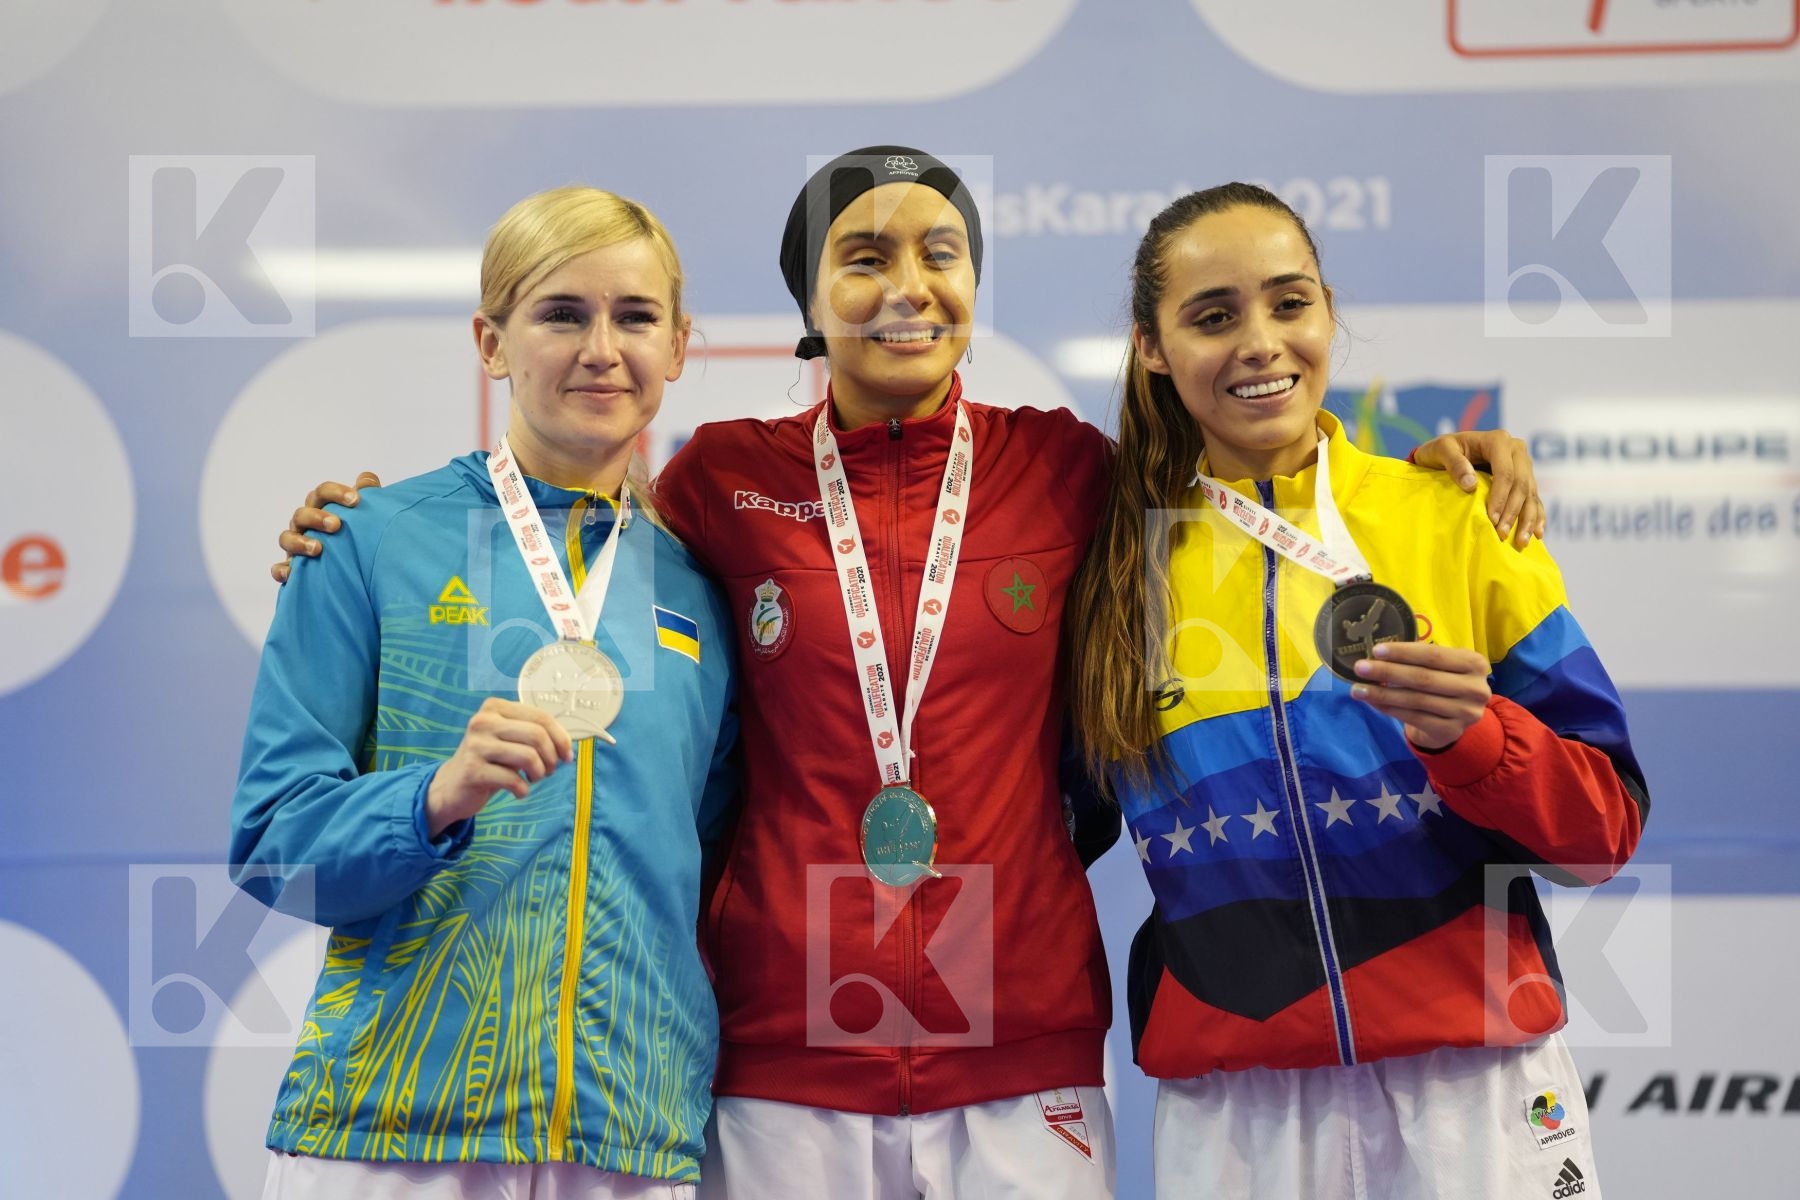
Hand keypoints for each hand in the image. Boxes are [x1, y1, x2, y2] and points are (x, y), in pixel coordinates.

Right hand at [271, 471, 382, 583]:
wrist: (351, 568)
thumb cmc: (353, 534)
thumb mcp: (362, 514)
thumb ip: (366, 495)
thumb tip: (367, 478)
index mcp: (321, 508)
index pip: (323, 493)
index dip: (336, 493)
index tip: (355, 500)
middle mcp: (304, 525)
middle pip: (302, 514)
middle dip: (317, 517)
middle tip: (336, 525)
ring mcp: (295, 546)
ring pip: (286, 538)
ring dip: (299, 542)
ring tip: (318, 548)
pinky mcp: (291, 568)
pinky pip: (279, 569)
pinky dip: (282, 570)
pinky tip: (292, 573)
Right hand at [424, 698, 575, 836]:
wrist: (452, 786)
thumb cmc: (490, 761)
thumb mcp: (509, 740)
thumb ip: (533, 734)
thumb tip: (567, 746)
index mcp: (495, 707)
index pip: (540, 717)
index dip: (561, 738)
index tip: (567, 755)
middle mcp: (482, 721)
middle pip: (537, 735)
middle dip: (552, 757)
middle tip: (549, 771)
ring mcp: (475, 745)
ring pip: (529, 757)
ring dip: (539, 773)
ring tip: (533, 779)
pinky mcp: (472, 771)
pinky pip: (513, 780)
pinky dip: (523, 789)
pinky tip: (518, 791)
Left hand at [1349, 641, 1490, 750]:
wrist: (1455, 719)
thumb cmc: (1444, 681)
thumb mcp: (1442, 666)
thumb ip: (1419, 658)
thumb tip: (1378, 653)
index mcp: (1475, 663)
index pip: (1433, 655)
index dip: (1403, 653)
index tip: (1376, 650)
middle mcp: (1475, 688)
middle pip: (1423, 678)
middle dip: (1388, 672)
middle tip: (1360, 668)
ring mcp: (1465, 712)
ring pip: (1415, 700)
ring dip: (1382, 693)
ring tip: (1358, 689)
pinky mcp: (1451, 730)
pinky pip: (1413, 717)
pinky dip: (1389, 708)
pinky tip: (1372, 701)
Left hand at [1413, 430, 1543, 549]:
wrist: (1446, 451)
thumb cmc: (1441, 450)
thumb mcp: (1440, 450)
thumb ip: (1454, 463)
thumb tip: (1471, 484)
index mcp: (1499, 441)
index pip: (1505, 473)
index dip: (1500, 497)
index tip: (1491, 520)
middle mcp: (1516, 450)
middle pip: (1522, 485)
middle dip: (1513, 512)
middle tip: (1501, 534)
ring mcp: (1523, 465)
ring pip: (1531, 493)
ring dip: (1528, 519)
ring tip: (1521, 541)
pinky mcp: (1525, 478)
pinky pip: (1535, 498)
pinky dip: (1537, 516)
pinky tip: (1537, 533)